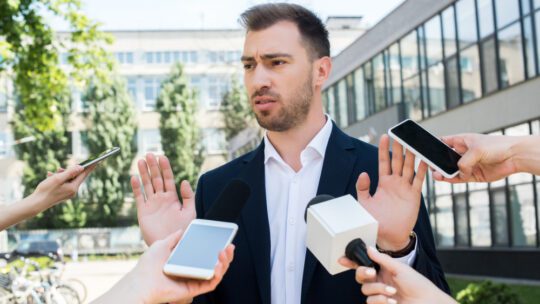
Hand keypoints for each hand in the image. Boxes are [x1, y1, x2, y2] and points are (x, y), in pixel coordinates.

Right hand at [32, 164, 92, 207]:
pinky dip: (57, 178)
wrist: (36, 203)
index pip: (83, 175)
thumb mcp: (58, 178)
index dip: (89, 167)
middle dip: (68, 171)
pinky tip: (50, 176)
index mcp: (73, 188)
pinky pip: (63, 183)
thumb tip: (81, 167)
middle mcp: (73, 191)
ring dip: (61, 174)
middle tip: (60, 169)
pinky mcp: (63, 194)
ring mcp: (68, 193)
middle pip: (75, 177)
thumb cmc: (46, 190)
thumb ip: (70, 172)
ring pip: (68, 179)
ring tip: (52, 173)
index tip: (96, 161)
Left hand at [94, 230, 234, 303]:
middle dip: (226, 255)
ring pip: (216, 273)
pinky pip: (210, 283)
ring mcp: (194, 281)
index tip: (224, 239)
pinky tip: (218, 264)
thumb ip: (174, 237)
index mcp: (186, 261)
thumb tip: (183, 229)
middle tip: (230, 245)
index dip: (217, 247)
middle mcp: (192, 271)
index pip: (206, 255)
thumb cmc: (148, 265)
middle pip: (215, 264)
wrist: (141, 281)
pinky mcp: (194, 290)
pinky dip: (217, 274)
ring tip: (226, 252)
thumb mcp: (162, 244)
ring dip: (225, 263)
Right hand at [132, 153, 195, 244]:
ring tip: (140, 161)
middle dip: (153, 166)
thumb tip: (184, 181)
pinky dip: (136, 187)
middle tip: (149, 154)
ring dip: (144, 173)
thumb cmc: (183, 230)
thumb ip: (188, 196)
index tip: (162, 157)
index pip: (168, 178)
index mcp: (173, 197)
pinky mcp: (143, 212)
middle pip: (156, 179)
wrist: (171, 245)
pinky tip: (134, 178)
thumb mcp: (190, 212)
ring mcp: (152, 204)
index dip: (165, 168)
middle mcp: (161, 198)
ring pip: (147, 185)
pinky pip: (139, 197)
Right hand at [339, 247, 455, 303]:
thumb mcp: (400, 268)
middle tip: (373, 273)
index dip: (351, 262)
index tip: (342, 259)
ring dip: (379, 290)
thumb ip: (382, 259)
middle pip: (359, 277)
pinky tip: (392, 301)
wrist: (428, 303)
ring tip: (393, 292)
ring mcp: (380, 295)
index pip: (364, 265)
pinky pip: (370, 302)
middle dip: (363, 273)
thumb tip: (369, 248)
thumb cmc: (418, 285)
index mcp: (383, 271)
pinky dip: (381, 300)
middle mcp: (379, 282)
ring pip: (365, 290)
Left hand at [356, 135, 426, 250]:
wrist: (388, 235)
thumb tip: (363, 173)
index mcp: (383, 183)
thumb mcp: (364, 202)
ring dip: (411, 155)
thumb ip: (362, 188)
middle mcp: (395, 183)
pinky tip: (425, 160)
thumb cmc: (375, 220)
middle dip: (399, 148)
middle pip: (398, 161)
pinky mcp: (414, 196)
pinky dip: (422, 170)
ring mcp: (405, 188)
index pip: (384, 162)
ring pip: (409, 168)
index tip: (384, 136)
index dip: (384, 149)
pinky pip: (419, 181)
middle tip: (400, 133)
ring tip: (413, 142)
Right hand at [433, 134, 525, 182]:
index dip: (433, 145)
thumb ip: (464, 162)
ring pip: (451, 170)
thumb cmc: (496, 146)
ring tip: (436, 175)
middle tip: (429, 167)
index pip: (443, 142)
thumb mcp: (476, 150)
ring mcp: (468, 164)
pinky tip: (446, 179)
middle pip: (445, 158)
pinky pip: (460, 178)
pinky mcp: (474, 175)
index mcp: (462, 141)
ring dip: (443, 173)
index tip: (424, 151)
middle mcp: (463, 153)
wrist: (515, 156)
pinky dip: (453, 179)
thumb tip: (460, 173)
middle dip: (437, 163)